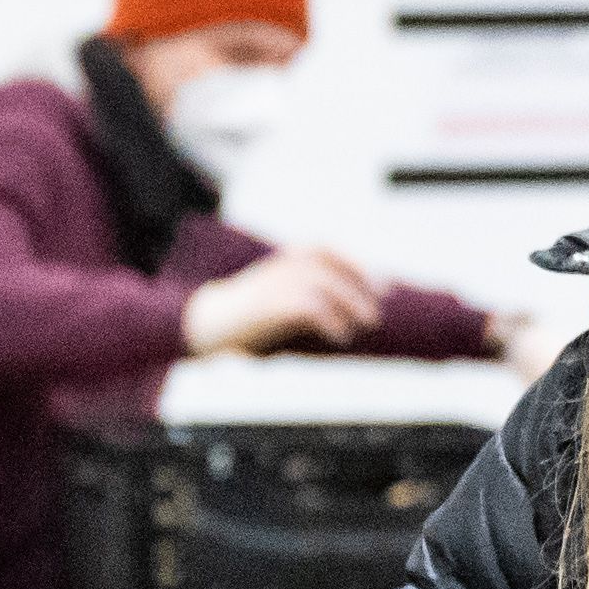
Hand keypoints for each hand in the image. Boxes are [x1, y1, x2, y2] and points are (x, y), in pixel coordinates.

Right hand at [183, 246, 383, 355]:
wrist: (205, 325)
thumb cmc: (244, 319)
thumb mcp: (278, 300)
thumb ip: (307, 301)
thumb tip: (346, 314)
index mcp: (283, 261)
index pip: (328, 251)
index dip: (358, 265)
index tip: (383, 286)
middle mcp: (281, 267)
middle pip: (332, 267)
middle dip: (361, 286)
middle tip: (378, 311)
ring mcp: (275, 284)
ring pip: (325, 285)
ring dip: (351, 303)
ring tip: (367, 323)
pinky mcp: (270, 306)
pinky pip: (309, 307)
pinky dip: (330, 320)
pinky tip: (340, 336)